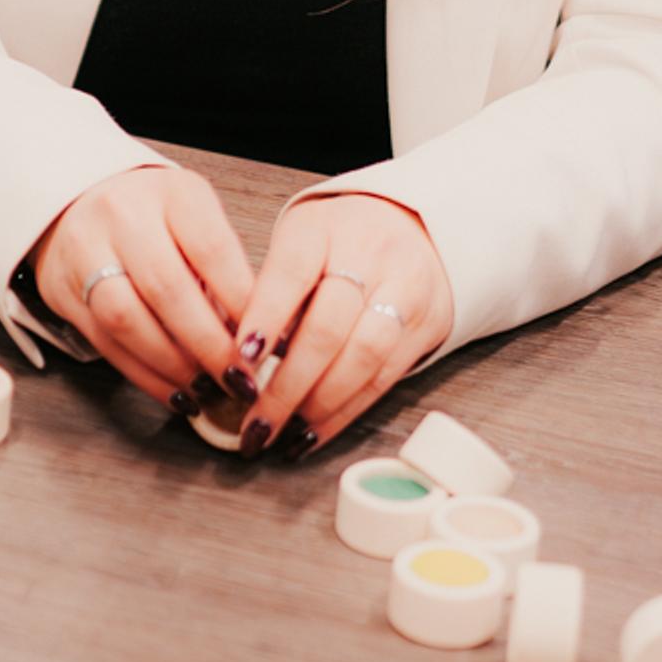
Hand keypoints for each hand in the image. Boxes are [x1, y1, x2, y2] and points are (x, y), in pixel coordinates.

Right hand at [30, 163, 254, 405]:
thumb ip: (222, 270)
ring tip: (207, 389)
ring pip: (127, 320)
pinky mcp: (62, 290)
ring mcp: (85, 251)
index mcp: (172, 194)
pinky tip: (175, 391)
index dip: (241, 303)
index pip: (211, 250)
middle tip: (239, 380)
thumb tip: (257, 336)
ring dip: (173, 365)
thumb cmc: (153, 215)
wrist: (78, 201)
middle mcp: (123, 216)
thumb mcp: (196, 219)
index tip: (266, 343)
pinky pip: (105, 344)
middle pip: (167, 289)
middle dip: (209, 345)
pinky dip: (145, 376)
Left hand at [233, 192, 454, 456]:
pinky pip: (383, 379)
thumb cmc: (335, 244)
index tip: (240, 360)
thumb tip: (236, 361)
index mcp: (322, 228)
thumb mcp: (296, 244)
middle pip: (328, 326)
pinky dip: (344, 413)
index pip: (291, 272)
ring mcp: (405, 290)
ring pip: (362, 357)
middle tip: (255, 423)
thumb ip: (268, 291)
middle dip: (287, 385)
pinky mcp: (426, 326)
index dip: (265, 317)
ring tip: (282, 433)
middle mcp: (370, 254)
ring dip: (318, 405)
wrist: (413, 229)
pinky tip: (312, 434)